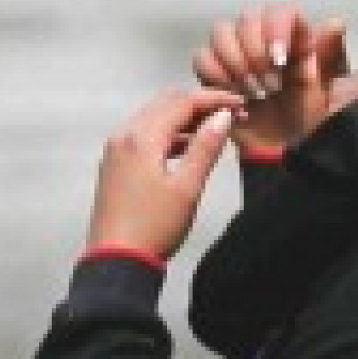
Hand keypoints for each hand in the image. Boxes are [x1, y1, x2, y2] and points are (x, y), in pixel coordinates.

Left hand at [87, 88, 243, 259]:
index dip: (214, 99)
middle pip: (165, 104)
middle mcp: (124, 136)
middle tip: (231, 114)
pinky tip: (189, 147)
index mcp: (141, 138)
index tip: (241, 103)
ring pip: (154, 118)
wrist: (117, 259)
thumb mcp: (187, 187)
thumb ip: (206, 148)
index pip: (181, 102)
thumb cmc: (155, 225)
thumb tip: (223, 117)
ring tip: (215, 129)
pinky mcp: (116, 165)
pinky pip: (145, 135)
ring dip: (184, 118)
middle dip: (199, 104)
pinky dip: (169, 133)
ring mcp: (116, 150)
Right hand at [192, 3, 347, 150]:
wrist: (281, 145)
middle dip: (255, 52)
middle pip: (247, 17)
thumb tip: (335, 22)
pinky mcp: (213, 68)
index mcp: (294, 33)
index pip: (280, 11)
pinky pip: (203, 58)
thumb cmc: (305, 114)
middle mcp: (263, 32)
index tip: (279, 59)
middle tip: (270, 84)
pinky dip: (217, 77)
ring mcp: (235, 48)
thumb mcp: (322, 87)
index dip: (276, 30)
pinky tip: (236, 97)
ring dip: (235, 63)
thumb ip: (328, 54)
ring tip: (254, 93)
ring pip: (221, 32)